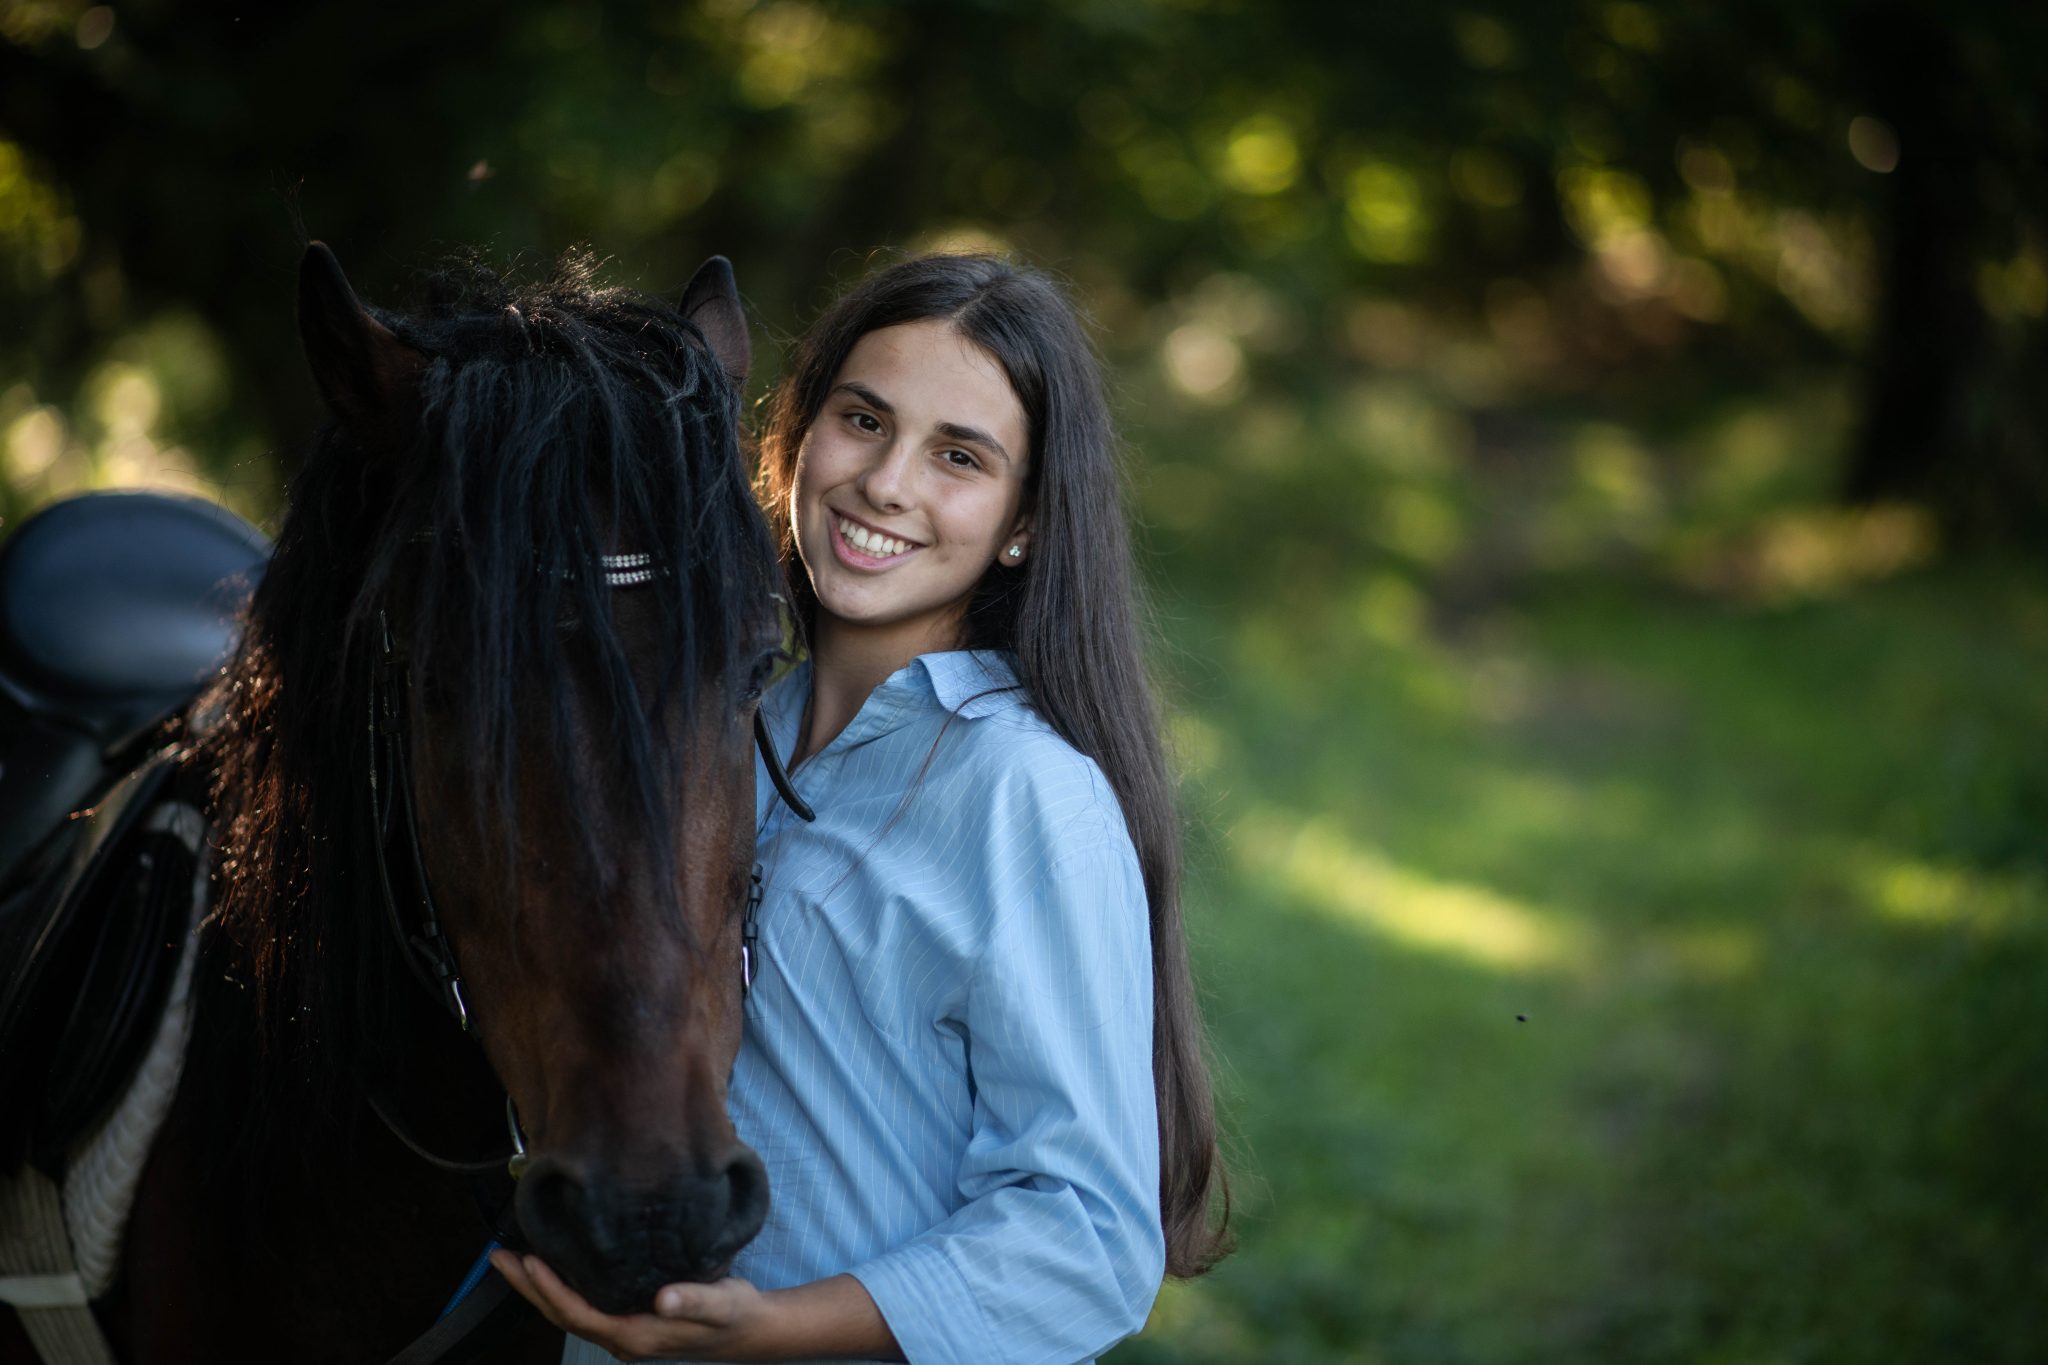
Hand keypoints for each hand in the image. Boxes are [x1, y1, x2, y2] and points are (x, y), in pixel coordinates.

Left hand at [490, 1251, 770, 1361]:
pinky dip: (560, 1287)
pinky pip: (583, 1306)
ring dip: (538, 1288)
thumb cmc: (733, 1315)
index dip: (550, 1289)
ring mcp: (622, 1331)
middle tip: (498, 1258)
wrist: (748, 1331)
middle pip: (562, 1314)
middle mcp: (620, 1338)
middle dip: (528, 1288)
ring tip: (514, 1260)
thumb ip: (693, 1301)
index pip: (577, 1314)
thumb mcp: (720, 1304)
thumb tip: (664, 1299)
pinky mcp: (627, 1320)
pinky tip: (554, 1267)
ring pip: (568, 1311)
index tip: (528, 1261)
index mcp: (634, 1335)